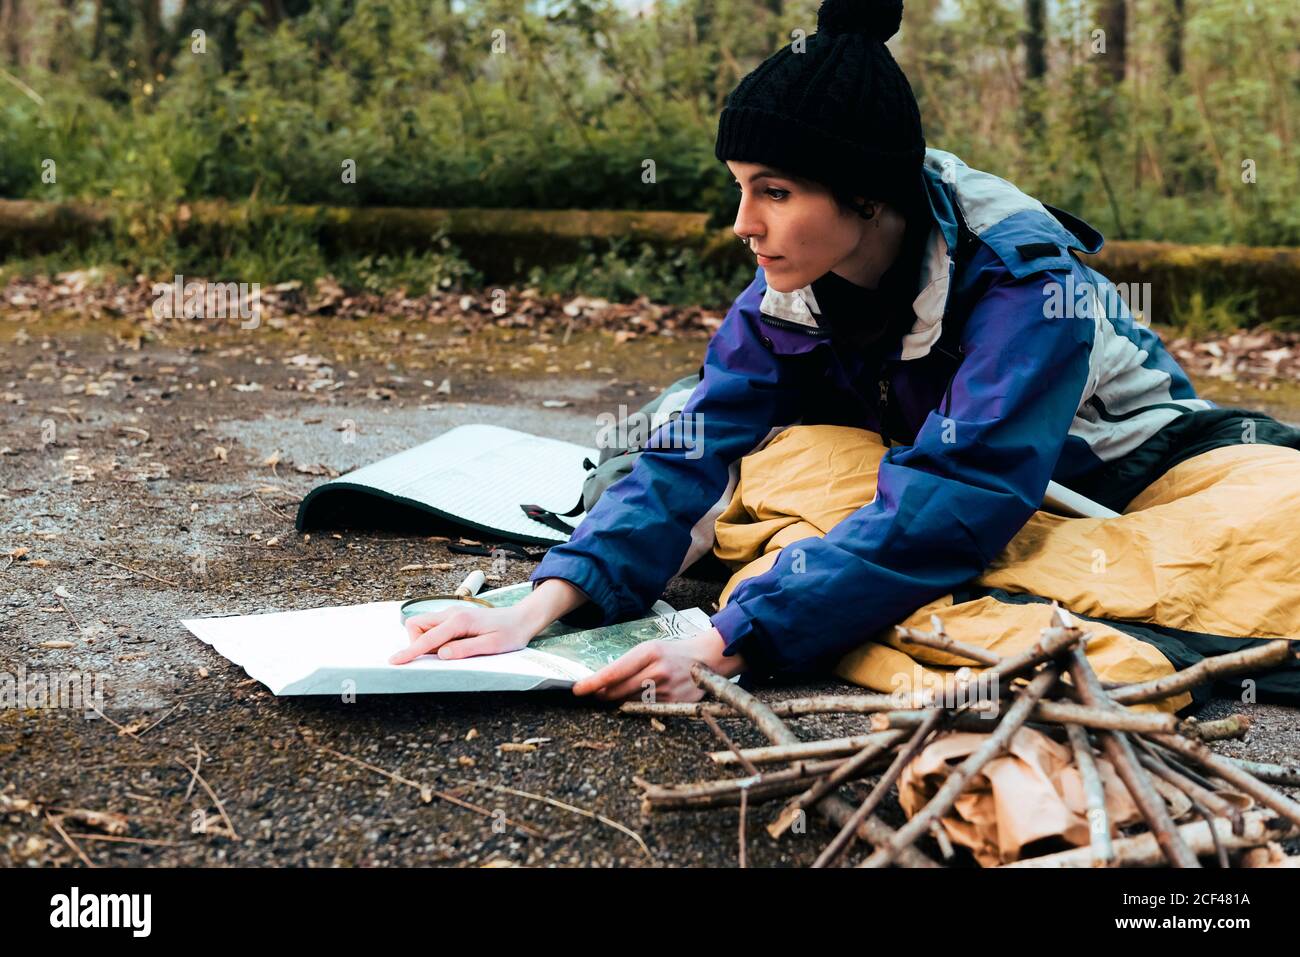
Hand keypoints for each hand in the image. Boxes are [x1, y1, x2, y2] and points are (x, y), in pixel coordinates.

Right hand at [389, 604, 537, 664]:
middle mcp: (452, 613)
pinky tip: (454, 646)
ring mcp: (451, 613)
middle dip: (417, 643)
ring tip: (452, 651)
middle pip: (416, 625)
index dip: (410, 651)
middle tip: (439, 656)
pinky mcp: (454, 618)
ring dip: (427, 641)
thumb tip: (441, 654)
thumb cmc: (510, 633)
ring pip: (423, 625)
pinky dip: (435, 639)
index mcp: (459, 621)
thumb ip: (465, 649)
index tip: (395, 661)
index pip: (427, 637)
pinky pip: (434, 628)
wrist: (522, 619)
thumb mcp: (492, 646)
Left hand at [571, 627, 744, 703]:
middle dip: (602, 694)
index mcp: (649, 653)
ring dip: (620, 701)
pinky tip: (645, 697)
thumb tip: (601, 683)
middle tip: (594, 694)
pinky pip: (646, 710)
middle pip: (618, 691)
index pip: (613, 672)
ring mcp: (667, 690)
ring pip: (630, 702)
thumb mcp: (649, 649)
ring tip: (624, 692)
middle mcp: (658, 672)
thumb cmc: (671, 652)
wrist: (706, 658)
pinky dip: (639, 706)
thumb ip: (627, 664)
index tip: (577, 690)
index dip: (592, 683)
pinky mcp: (674, 704)